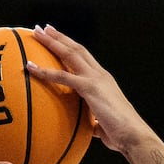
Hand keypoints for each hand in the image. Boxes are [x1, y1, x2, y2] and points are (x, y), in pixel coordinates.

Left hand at [27, 24, 147, 153]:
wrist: (133, 135)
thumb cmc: (120, 134)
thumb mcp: (103, 124)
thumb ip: (94, 121)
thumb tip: (89, 127)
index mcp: (103, 80)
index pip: (85, 57)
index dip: (71, 47)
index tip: (58, 39)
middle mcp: (100, 74)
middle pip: (77, 49)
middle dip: (60, 37)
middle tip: (43, 28)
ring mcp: (95, 79)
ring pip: (70, 54)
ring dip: (52, 42)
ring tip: (37, 32)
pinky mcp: (90, 88)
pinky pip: (63, 76)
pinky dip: (45, 71)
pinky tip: (30, 67)